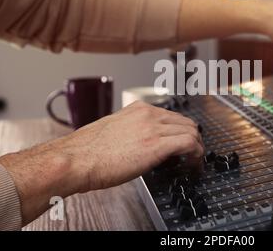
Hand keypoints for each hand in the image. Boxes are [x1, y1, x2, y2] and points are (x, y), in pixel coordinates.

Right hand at [0, 101, 203, 224]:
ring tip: (195, 160)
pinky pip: (190, 143)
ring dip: (197, 147)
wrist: (75, 160)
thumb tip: (140, 142)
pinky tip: (194, 163)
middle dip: (193, 137)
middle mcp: (148, 114)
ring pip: (191, 130)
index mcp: (137, 109)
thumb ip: (131, 130)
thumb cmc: (87, 151)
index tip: (182, 143)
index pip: (171, 116)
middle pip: (185, 121)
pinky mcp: (157, 144)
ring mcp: (153, 127)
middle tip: (193, 153)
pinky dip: (197, 153)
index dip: (180, 131)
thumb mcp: (113, 131)